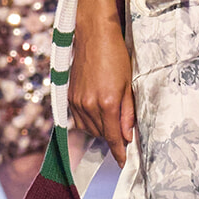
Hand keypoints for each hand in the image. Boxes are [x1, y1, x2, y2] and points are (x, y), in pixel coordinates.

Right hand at [69, 19, 134, 167]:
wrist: (94, 35)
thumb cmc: (117, 56)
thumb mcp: (129, 84)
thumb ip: (128, 112)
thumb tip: (128, 136)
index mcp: (106, 103)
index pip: (113, 137)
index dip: (120, 152)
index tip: (124, 162)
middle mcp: (88, 105)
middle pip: (101, 135)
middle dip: (113, 139)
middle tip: (124, 135)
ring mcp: (76, 101)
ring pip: (89, 129)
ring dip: (101, 131)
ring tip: (112, 122)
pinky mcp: (69, 96)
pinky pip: (78, 119)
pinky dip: (89, 122)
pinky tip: (98, 114)